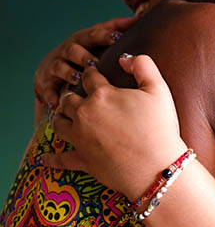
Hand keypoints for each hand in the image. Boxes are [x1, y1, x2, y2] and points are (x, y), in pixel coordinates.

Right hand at [34, 17, 135, 109]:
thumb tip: (139, 19)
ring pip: (61, 66)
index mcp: (84, 39)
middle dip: (84, 56)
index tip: (118, 38)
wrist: (52, 68)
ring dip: (69, 73)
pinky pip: (48, 88)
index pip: (94, 34)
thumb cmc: (84, 52)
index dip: (105, 36)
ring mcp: (56, 64)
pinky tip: (57, 103)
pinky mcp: (47, 80)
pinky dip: (51, 95)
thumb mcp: (96, 39)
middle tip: (96, 64)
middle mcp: (68, 49)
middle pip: (74, 49)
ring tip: (78, 80)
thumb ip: (115, 30)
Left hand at [40, 55, 186, 201]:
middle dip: (73, 94)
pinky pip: (60, 159)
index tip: (94, 72)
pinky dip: (50, 159)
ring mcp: (81, 139)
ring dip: (60, 117)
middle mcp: (85, 114)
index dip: (92, 72)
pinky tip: (43, 158)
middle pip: (68, 99)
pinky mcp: (82, 161)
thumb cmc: (160, 128)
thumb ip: (142, 65)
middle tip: (79, 95)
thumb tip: (124, 57)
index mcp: (102, 94)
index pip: (89, 76)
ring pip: (58, 123)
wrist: (157, 168)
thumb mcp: (158, 89)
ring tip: (63, 115)